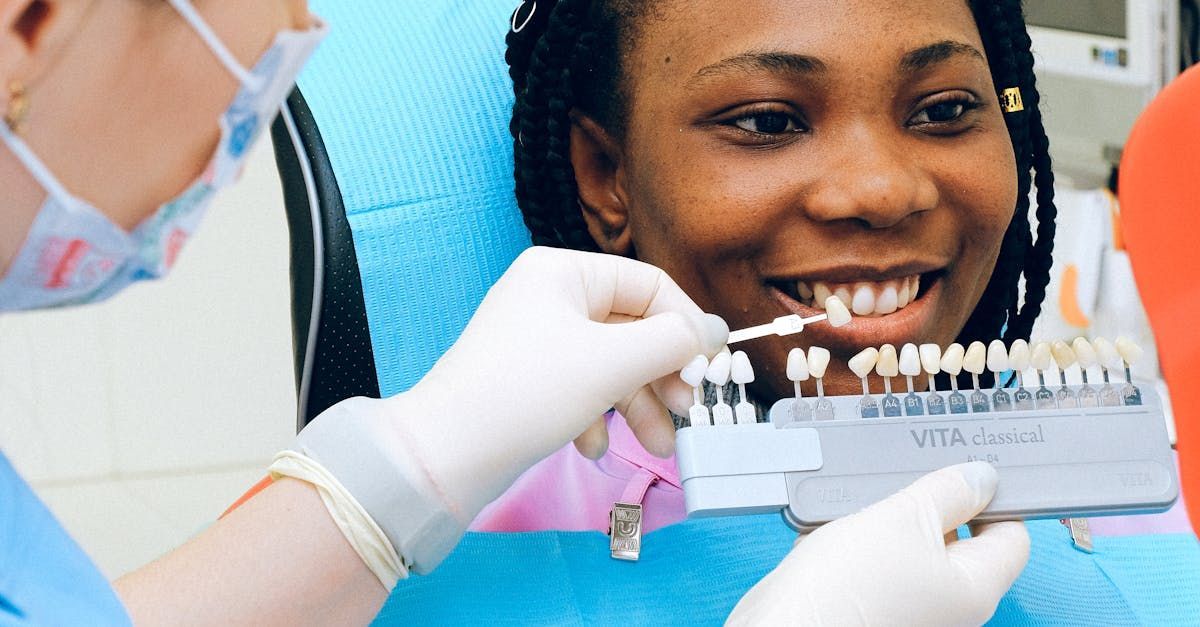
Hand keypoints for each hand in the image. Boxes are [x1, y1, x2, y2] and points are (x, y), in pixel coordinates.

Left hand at [292, 247, 726, 571]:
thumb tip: (712, 330)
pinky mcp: (528, 381)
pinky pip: (581, 389)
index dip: (685, 327)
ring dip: (638, 405)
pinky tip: (590, 447)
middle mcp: (549, 297)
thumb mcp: (612, 362)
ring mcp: (537, 340)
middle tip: (686, 411)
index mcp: (563, 272)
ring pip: (610, 365)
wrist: (446, 454)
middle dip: (662, 375)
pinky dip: (596, 418)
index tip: (708, 370)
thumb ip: (671, 342)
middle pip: (632, 328)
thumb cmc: (526, 393)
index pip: (648, 285)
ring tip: (655, 446)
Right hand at [727, 462, 1029, 626]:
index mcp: (973, 586)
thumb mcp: (905, 518)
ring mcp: (906, 603)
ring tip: (863, 487)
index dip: (996, 496)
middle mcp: (945, 602)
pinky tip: (834, 515)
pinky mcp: (868, 602)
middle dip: (930, 498)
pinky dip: (857, 533)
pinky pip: (873, 559)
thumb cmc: (848, 589)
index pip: (1012, 535)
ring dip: (887, 512)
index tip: (971, 464)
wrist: (785, 624)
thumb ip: (948, 492)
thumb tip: (982, 478)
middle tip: (909, 466)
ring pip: (909, 544)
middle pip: (956, 536)